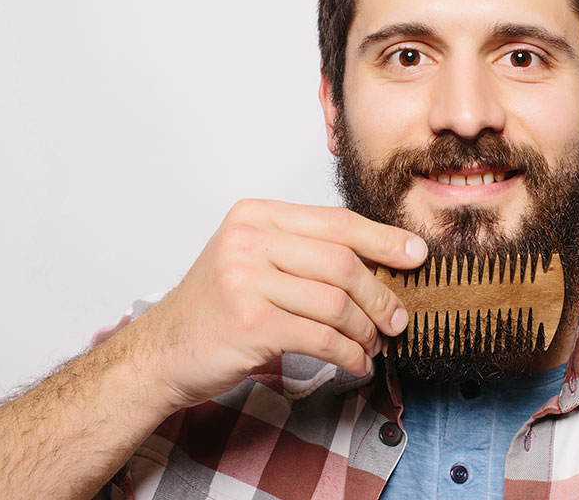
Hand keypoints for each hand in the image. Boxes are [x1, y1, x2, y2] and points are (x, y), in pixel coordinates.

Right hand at [126, 199, 426, 409]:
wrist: (161, 352)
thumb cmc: (218, 309)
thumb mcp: (256, 262)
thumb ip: (308, 253)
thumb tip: (383, 263)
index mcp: (256, 216)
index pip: (337, 221)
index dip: (384, 239)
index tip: (416, 255)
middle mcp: (249, 240)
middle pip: (343, 262)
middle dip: (380, 295)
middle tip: (397, 318)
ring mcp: (246, 280)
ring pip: (336, 302)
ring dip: (365, 330)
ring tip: (373, 345)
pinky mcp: (251, 323)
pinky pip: (322, 337)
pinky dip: (349, 354)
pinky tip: (356, 362)